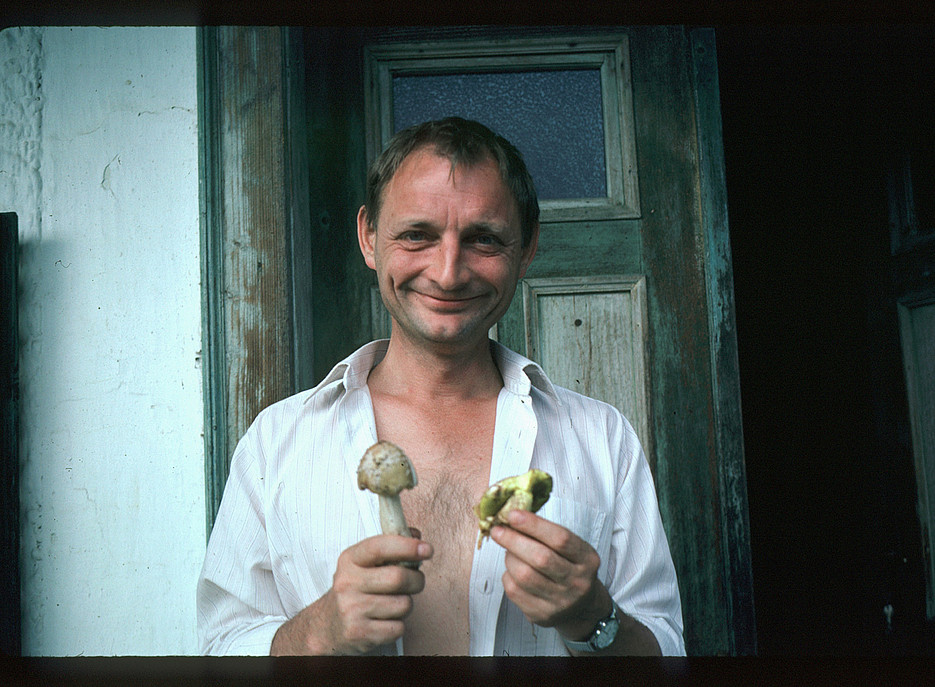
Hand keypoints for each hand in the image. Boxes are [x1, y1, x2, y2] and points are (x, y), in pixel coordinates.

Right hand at [270, 532, 432, 654]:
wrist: (327, 626)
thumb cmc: (354, 590)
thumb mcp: (364, 564)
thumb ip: (391, 548)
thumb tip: (417, 536)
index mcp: (350, 560)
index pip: (380, 547)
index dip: (407, 546)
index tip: (427, 549)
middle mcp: (347, 583)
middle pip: (398, 578)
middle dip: (416, 580)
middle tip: (416, 582)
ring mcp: (351, 609)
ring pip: (403, 604)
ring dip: (406, 604)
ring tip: (393, 604)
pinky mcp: (358, 633)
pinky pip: (398, 628)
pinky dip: (398, 625)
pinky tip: (384, 622)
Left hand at [491, 509, 608, 640]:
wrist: (580, 607)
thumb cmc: (570, 567)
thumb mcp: (571, 548)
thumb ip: (547, 533)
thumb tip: (513, 516)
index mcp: (587, 559)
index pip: (561, 539)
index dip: (534, 525)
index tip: (512, 515)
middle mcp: (577, 582)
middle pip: (541, 558)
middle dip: (514, 540)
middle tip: (498, 530)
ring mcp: (560, 602)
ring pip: (524, 575)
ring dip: (509, 558)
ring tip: (509, 551)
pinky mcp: (542, 615)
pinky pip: (515, 591)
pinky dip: (508, 575)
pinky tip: (512, 570)